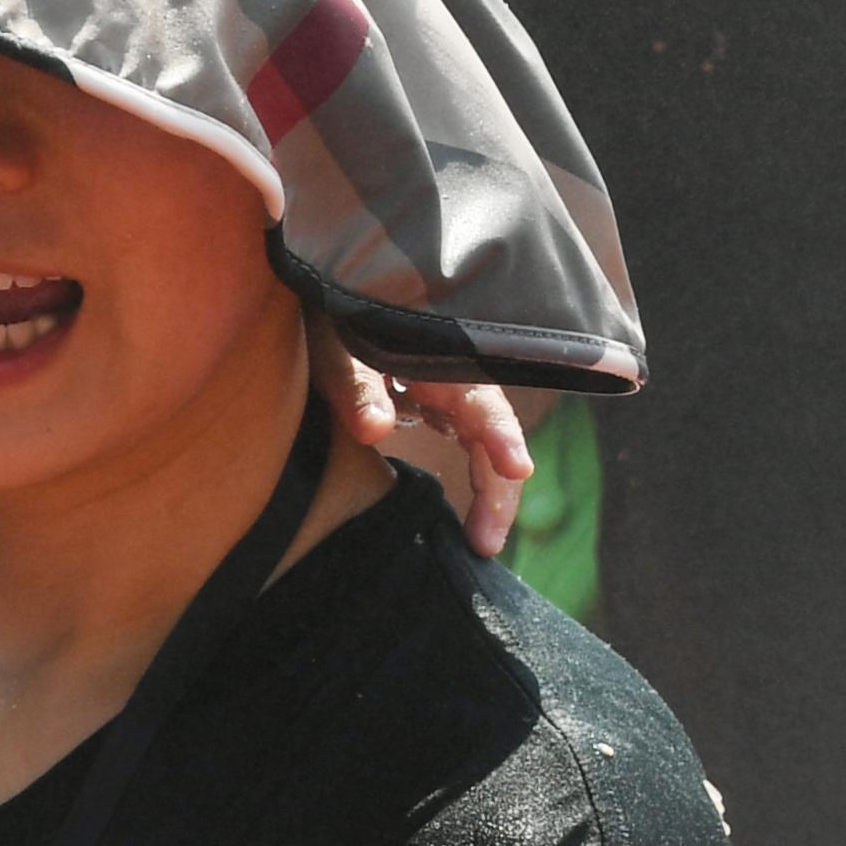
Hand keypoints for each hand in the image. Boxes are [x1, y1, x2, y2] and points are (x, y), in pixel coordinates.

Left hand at [310, 317, 531, 556]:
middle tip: (486, 542)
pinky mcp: (433, 403)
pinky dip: (473, 473)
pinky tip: (467, 514)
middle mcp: (454, 377)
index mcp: (440, 359)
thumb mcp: (336, 347)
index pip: (481, 400)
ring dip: (488, 488)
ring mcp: (447, 391)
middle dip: (498, 487)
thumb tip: (376, 429)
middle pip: (491, 433)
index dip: (502, 434)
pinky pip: (465, 440)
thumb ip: (355, 384)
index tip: (518, 469)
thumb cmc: (331, 320)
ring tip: (480, 540)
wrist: (327, 302)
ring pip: (481, 442)